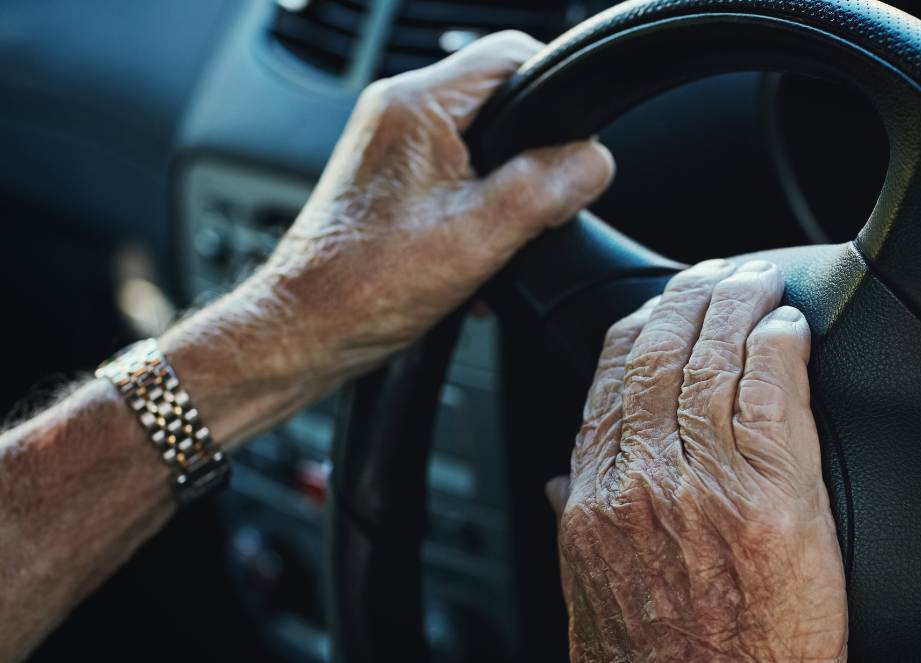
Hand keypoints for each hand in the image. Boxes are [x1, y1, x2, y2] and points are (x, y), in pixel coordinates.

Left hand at [268, 29, 613, 375]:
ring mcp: (394, 145)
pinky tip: (479, 249)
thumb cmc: (365, 286)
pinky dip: (481, 207)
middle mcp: (399, 112)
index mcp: (416, 105)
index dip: (558, 96)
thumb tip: (595, 160)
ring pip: (485, 142)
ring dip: (508, 187)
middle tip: (537, 206)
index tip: (573, 149)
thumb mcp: (479, 237)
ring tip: (501, 233)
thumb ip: (545, 190)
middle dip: (534, 153)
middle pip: (502, 100)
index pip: (512, 55)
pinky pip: (459, 172)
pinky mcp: (393, 179)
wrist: (307, 329)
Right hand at [547, 259, 846, 662]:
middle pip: (660, 353)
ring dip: (739, 305)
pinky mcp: (774, 499)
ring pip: (716, 360)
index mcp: (593, 500)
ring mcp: (707, 485)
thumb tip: (568, 480)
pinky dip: (779, 347)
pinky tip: (788, 326)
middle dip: (690, 296)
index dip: (639, 327)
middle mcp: (642, 480)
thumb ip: (578, 524)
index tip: (662, 306)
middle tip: (717, 272)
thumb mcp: (584, 601)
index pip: (609, 381)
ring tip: (758, 280)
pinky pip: (774, 393)